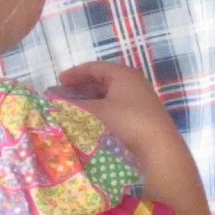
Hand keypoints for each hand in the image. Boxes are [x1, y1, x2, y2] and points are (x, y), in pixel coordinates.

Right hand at [56, 62, 180, 155]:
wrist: (159, 147)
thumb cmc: (128, 122)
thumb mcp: (98, 112)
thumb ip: (75, 106)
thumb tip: (55, 104)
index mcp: (123, 74)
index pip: (94, 67)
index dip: (75, 73)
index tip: (58, 81)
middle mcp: (133, 82)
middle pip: (102, 79)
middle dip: (81, 86)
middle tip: (63, 94)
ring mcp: (139, 97)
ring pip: (108, 93)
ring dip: (90, 99)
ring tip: (73, 107)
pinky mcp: (140, 113)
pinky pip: (115, 104)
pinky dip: (101, 108)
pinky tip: (91, 117)